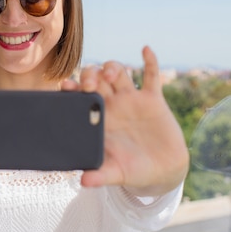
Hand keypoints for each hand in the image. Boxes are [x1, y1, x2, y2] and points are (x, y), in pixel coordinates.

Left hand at [62, 46, 188, 195]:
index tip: (67, 86)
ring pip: (119, 72)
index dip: (73, 88)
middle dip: (91, 74)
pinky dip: (149, 61)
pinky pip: (151, 75)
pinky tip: (144, 50)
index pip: (80, 97)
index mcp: (98, 118)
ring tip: (112, 73)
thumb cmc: (134, 172)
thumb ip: (100, 175)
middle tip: (91, 84)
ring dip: (113, 67)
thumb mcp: (117, 174)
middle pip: (97, 78)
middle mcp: (113, 105)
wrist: (163, 172)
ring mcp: (132, 100)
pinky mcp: (153, 100)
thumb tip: (83, 182)